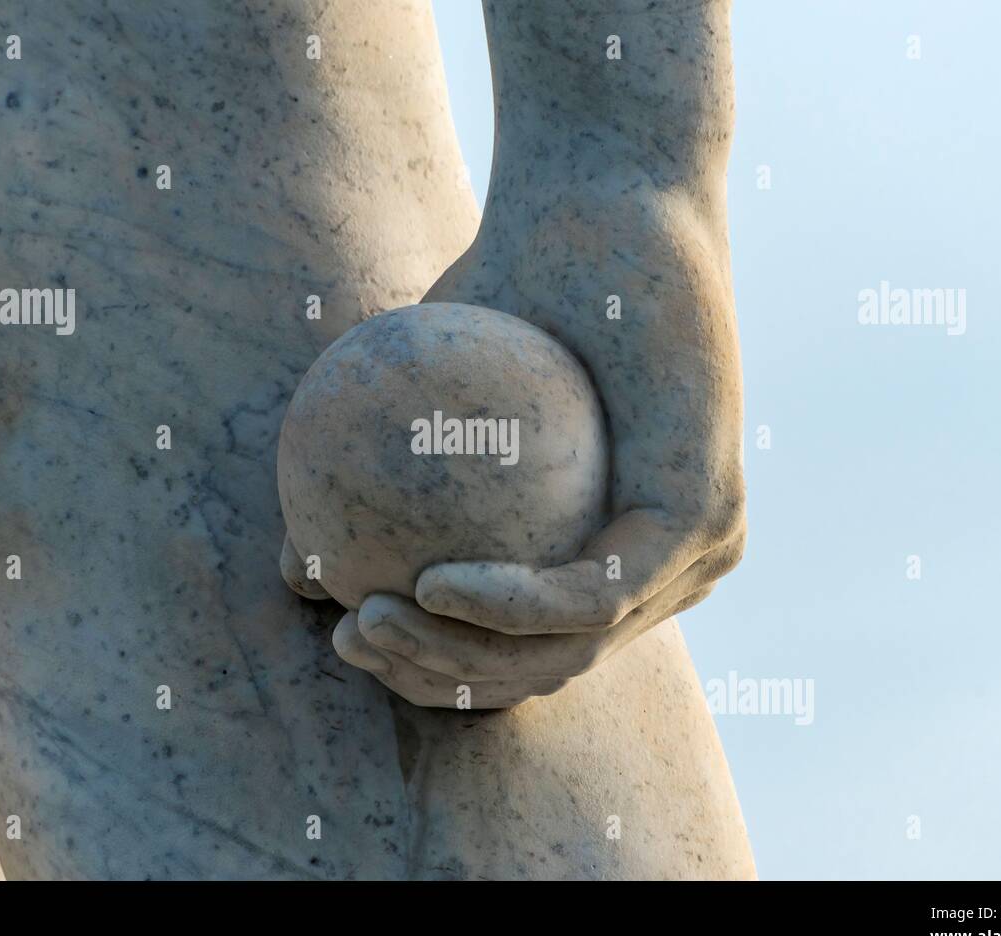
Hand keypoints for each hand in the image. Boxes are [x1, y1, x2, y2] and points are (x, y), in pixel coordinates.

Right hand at [332, 180, 746, 707]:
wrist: (604, 193)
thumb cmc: (512, 282)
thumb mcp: (417, 401)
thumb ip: (374, 493)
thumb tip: (295, 574)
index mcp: (607, 552)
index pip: (515, 652)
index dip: (429, 670)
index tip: (344, 635)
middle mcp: (660, 572)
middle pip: (540, 670)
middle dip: (435, 676)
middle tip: (350, 638)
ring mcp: (694, 553)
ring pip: (567, 649)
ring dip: (458, 651)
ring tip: (370, 619)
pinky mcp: (705, 518)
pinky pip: (595, 593)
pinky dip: (509, 603)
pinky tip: (430, 584)